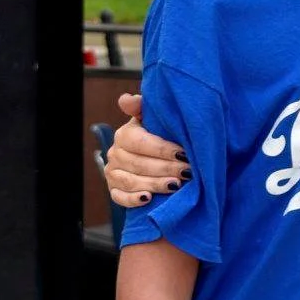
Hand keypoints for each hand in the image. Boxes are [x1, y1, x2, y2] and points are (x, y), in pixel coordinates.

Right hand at [104, 92, 191, 208]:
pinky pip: (119, 197)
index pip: (140, 142)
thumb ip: (143, 107)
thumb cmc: (158, 135)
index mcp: (124, 135)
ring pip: (131, 181)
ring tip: (175, 186)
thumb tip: (125, 99)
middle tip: (187, 172)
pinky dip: (133, 199)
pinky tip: (148, 199)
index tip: (184, 153)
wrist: (151, 156)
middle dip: (166, 168)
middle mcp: (114, 153)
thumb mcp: (154, 119)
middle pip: (138, 164)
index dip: (162, 149)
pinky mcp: (114, 191)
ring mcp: (112, 173)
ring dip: (154, 184)